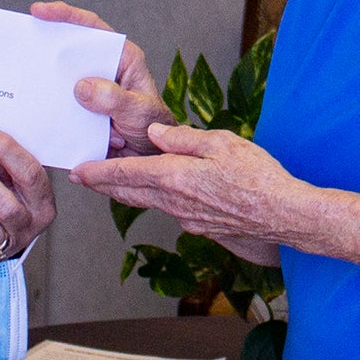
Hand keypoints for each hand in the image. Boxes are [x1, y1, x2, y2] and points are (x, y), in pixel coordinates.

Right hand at [32, 1, 172, 155]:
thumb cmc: (153, 129)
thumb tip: (82, 86)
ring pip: (59, 77)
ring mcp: (89, 91)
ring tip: (16, 76)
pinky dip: (44, 105)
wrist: (148, 160)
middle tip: (18, 44)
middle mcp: (103, 70)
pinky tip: (28, 108)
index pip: (93, 29)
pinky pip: (56, 103)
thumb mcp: (140, 112)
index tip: (39, 11)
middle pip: (69, 50)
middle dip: (43, 44)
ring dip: (41, 78)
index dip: (65, 15)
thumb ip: (116, 99)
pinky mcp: (78, 110)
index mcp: (121, 59)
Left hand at [70, 121, 290, 257]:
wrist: (283, 215)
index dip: (98, 172)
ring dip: (126, 192)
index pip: (126, 173)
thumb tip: (155, 133)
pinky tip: (158, 193)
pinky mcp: (199, 225)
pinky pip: (168, 209)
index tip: (77, 171)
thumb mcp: (222, 143)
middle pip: (128, 192)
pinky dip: (153, 199)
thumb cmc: (258, 176)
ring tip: (111, 184)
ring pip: (146, 202)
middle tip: (81, 179)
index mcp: (176, 176)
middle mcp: (174, 201)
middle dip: (103, 185)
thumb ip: (184, 138)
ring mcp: (186, 217)